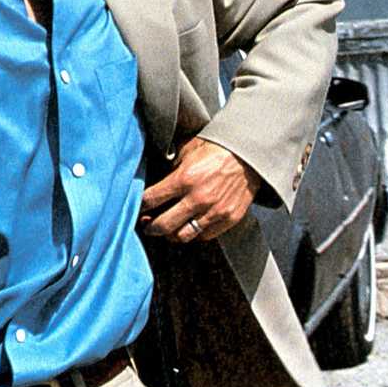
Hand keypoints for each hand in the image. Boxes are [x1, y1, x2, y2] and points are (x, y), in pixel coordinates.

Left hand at [140, 137, 261, 242]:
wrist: (249, 155)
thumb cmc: (217, 150)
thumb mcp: (188, 150)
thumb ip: (170, 167)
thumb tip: (153, 180)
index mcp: (184, 178)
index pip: (150, 200)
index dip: (140, 204)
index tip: (139, 206)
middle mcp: (198, 198)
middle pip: (162, 225)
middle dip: (149, 226)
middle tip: (146, 224)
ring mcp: (214, 212)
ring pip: (182, 236)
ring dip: (170, 234)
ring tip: (167, 229)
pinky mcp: (228, 219)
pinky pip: (204, 236)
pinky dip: (194, 233)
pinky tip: (189, 225)